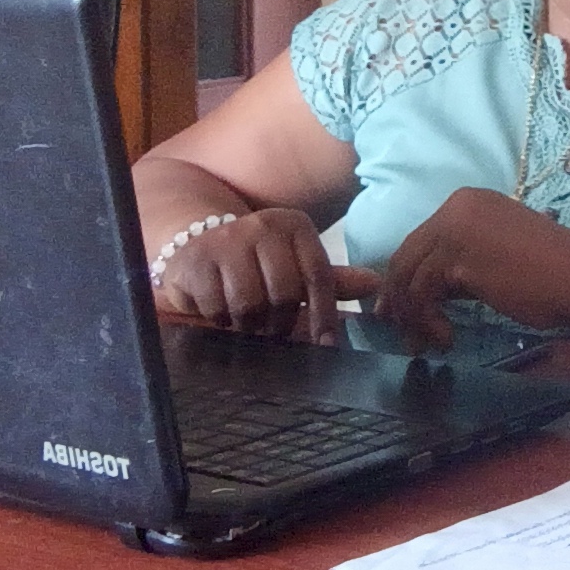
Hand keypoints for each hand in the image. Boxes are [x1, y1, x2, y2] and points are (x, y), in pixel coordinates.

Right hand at [153, 207, 377, 341]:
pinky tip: (221, 312)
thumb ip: (330, 279)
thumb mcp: (293, 265)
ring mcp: (227, 239)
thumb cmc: (254, 263)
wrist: (194, 245)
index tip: (326, 345)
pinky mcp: (197, 259)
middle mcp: (263, 225)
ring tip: (248, 322)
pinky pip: (217, 307)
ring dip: (250, 325)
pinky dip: (221, 320)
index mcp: (294, 225)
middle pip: (285, 293)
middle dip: (280, 322)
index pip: (318, 274)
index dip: (324, 314)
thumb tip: (374, 284)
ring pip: (250, 304)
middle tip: (273, 330)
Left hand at [372, 186, 569, 349]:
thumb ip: (461, 267)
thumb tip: (430, 293)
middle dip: (398, 298)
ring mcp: (454, 228)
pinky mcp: (457, 257)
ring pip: (409, 277)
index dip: (405, 278)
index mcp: (468, 202)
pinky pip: (422, 293)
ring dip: (414, 317)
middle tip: (400, 331)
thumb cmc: (551, 273)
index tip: (401, 310)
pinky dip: (428, 320)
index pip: (420, 241)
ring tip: (427, 343)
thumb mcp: (495, 261)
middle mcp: (456, 207)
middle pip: (406, 256)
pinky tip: (448, 338)